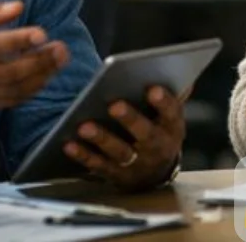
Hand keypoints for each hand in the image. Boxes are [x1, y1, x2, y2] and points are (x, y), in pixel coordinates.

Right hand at [0, 1, 68, 111]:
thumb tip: (18, 7)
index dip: (17, 41)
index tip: (42, 32)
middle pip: (6, 73)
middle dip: (39, 62)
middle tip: (61, 48)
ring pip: (11, 91)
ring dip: (40, 76)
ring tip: (59, 60)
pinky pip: (8, 102)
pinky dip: (30, 91)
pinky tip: (45, 76)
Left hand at [63, 86, 186, 190]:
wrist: (154, 174)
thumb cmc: (158, 130)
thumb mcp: (168, 115)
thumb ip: (169, 95)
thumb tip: (176, 69)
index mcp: (172, 128)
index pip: (172, 113)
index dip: (163, 102)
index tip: (151, 88)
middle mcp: (157, 148)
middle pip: (145, 134)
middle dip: (130, 119)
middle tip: (114, 105)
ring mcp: (137, 164)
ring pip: (120, 152)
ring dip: (102, 139)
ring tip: (84, 126)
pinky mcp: (116, 175)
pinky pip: (98, 166)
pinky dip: (83, 155)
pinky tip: (69, 143)